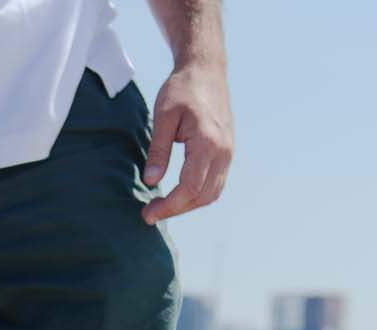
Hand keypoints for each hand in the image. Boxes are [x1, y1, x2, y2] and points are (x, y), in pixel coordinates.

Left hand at [142, 60, 232, 224]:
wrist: (206, 69)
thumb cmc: (182, 89)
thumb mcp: (163, 116)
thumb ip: (158, 151)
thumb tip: (151, 181)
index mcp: (207, 143)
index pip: (190, 188)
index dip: (169, 207)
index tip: (148, 214)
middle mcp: (224, 151)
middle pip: (203, 197)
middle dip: (176, 210)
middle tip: (150, 212)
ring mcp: (228, 152)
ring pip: (212, 194)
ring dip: (188, 205)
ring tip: (163, 206)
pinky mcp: (227, 151)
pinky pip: (216, 183)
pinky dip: (198, 194)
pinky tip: (178, 194)